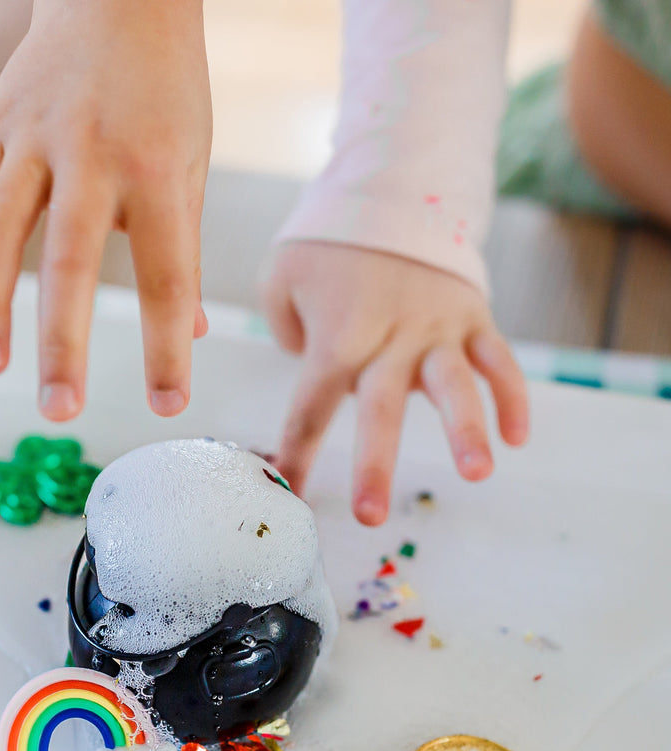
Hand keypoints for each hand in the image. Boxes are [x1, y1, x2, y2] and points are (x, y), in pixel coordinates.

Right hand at [0, 0, 210, 420]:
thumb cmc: (163, 89)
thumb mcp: (191, 164)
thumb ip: (184, 252)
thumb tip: (191, 332)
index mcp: (156, 169)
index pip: (165, 275)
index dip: (166, 346)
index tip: (168, 404)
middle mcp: (92, 154)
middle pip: (70, 261)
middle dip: (63, 343)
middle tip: (61, 408)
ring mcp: (33, 138)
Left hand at [261, 241, 528, 524]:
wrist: (395, 185)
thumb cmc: (327, 241)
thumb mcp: (281, 275)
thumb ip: (284, 329)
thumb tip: (308, 369)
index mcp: (337, 334)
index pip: (311, 405)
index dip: (298, 451)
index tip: (289, 494)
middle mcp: (389, 336)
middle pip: (380, 407)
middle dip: (375, 464)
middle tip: (369, 516)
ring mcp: (437, 327)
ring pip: (455, 383)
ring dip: (466, 430)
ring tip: (478, 474)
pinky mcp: (473, 316)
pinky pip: (499, 359)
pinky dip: (512, 396)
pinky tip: (518, 438)